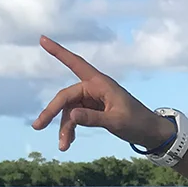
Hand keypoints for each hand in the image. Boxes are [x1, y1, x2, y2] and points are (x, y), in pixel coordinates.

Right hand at [31, 35, 175, 151]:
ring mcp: (92, 100)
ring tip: (64, 147)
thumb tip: (71, 116)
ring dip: (64, 128)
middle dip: (52, 112)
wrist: (151, 133)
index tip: (42, 39)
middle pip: (66, 97)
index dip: (59, 52)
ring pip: (69, 111)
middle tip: (37, 126)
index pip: (76, 64)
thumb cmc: (138, 123)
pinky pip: (76, 118)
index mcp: (101, 83)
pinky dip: (71, 130)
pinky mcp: (93, 111)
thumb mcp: (116, 122)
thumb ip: (93, 119)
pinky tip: (68, 143)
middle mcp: (94, 88)